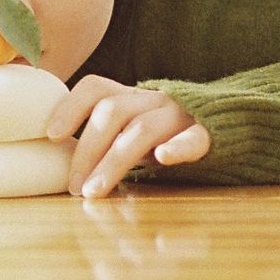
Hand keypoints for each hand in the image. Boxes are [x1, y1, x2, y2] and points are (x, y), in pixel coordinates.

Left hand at [45, 75, 210, 197]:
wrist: (229, 127)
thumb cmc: (164, 138)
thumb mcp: (131, 130)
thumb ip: (102, 136)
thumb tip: (53, 155)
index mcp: (130, 97)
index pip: (95, 88)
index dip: (70, 106)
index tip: (51, 135)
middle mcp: (152, 100)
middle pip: (112, 112)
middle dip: (87, 149)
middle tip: (74, 187)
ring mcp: (180, 116)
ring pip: (142, 130)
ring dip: (113, 162)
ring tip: (94, 191)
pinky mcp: (208, 135)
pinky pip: (194, 138)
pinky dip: (178, 147)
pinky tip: (163, 158)